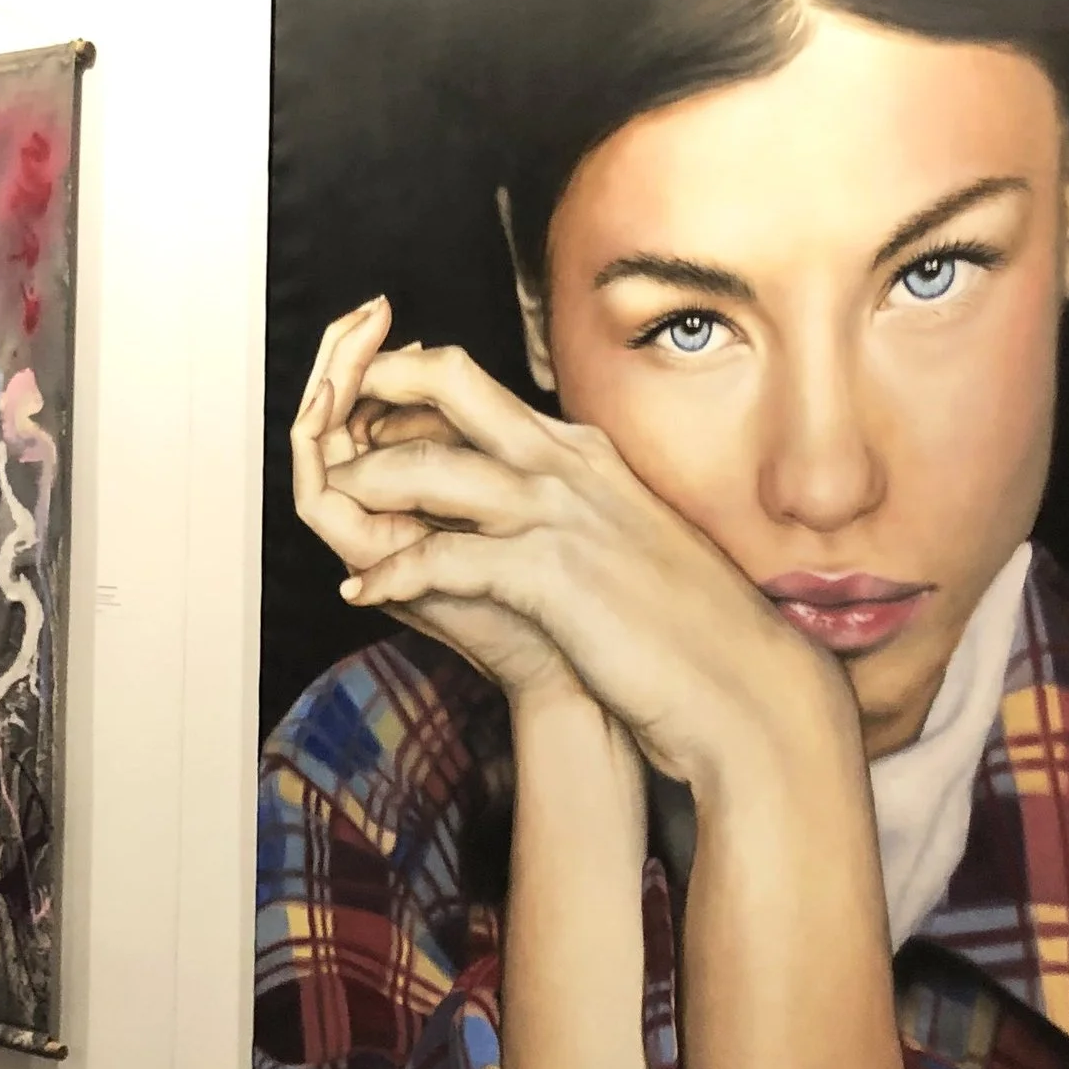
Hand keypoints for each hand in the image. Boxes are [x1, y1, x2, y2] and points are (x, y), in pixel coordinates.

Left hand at [323, 336, 847, 790]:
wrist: (744, 685)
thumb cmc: (683, 625)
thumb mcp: (620, 540)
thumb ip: (569, 507)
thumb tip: (512, 507)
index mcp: (581, 451)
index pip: (473, 384)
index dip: (407, 387)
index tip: (366, 414)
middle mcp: (567, 462)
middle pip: (448, 382)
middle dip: (372, 388)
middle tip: (324, 423)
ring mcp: (559, 511)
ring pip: (428, 466)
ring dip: (365, 487)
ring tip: (334, 514)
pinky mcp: (551, 572)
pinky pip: (442, 556)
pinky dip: (392, 574)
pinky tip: (363, 594)